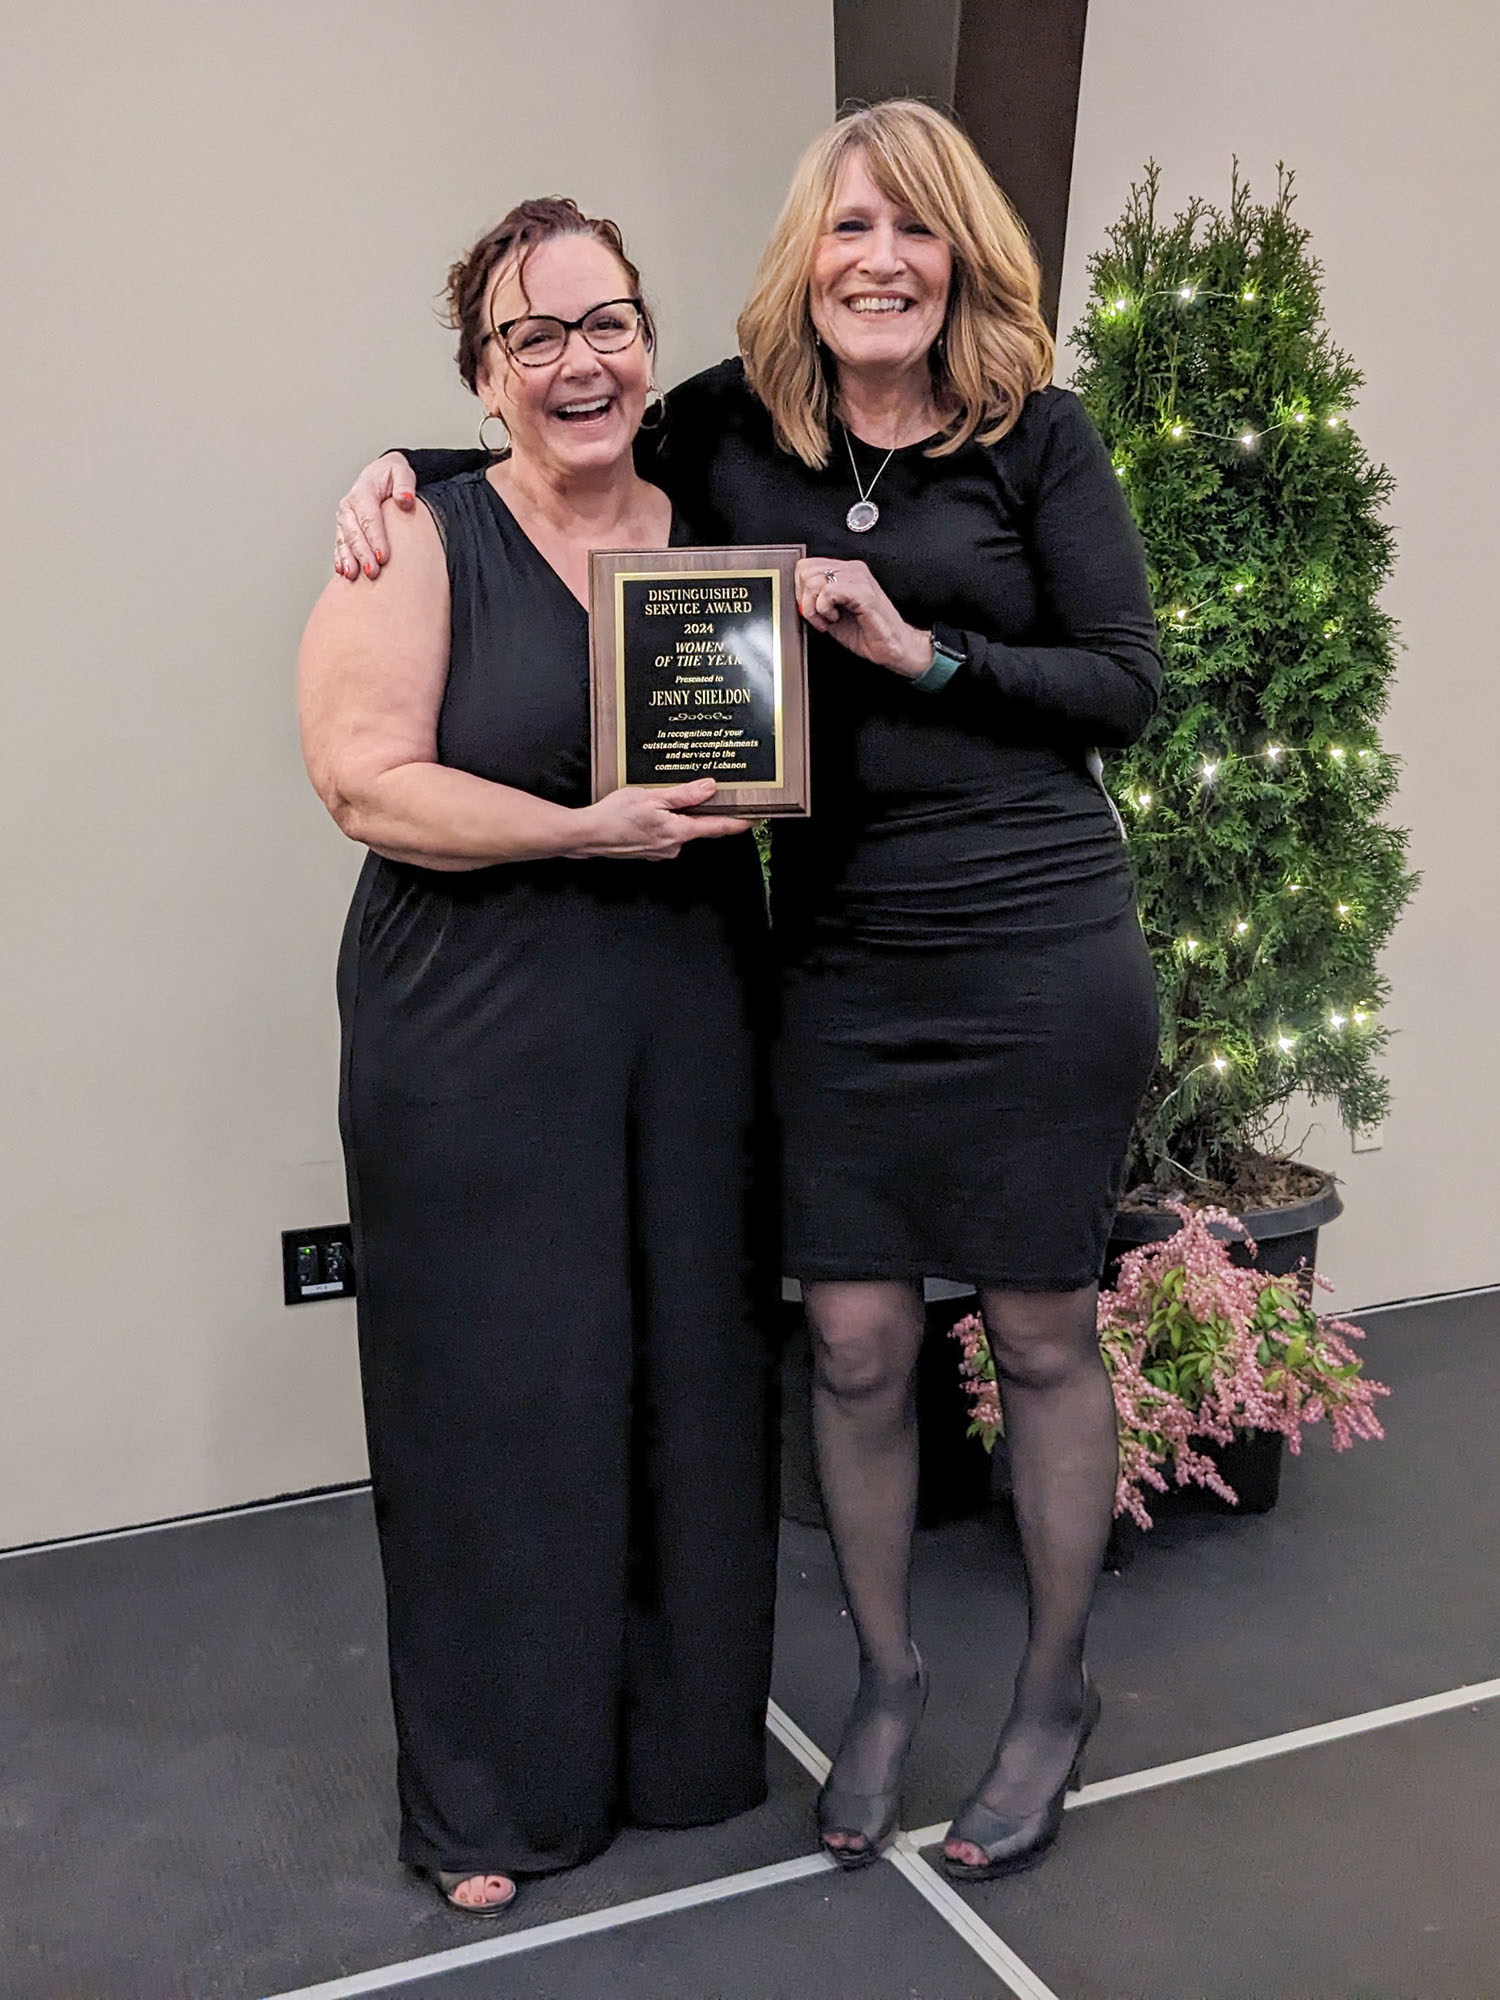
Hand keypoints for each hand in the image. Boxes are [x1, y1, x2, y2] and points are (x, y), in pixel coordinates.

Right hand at [335, 453, 417, 579]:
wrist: (380, 474)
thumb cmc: (392, 475)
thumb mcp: (402, 471)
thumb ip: (404, 483)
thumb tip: (405, 499)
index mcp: (363, 492)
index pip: (369, 518)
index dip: (375, 538)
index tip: (383, 557)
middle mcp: (349, 506)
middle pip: (354, 533)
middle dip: (362, 554)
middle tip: (372, 572)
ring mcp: (344, 519)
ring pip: (344, 541)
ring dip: (348, 559)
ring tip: (352, 575)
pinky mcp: (344, 529)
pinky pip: (340, 545)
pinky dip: (340, 558)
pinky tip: (343, 571)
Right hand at [569, 778, 752, 860]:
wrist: (587, 836)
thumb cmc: (614, 816)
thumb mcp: (651, 797)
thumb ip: (683, 794)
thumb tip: (709, 788)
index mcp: (678, 832)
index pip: (718, 828)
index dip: (740, 822)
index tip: (758, 817)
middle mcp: (673, 846)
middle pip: (700, 827)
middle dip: (704, 811)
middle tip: (708, 792)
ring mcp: (660, 851)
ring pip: (680, 829)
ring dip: (678, 814)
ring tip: (662, 797)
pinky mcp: (649, 850)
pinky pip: (665, 833)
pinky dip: (663, 821)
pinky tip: (648, 811)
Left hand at [794, 558, 932, 677]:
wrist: (892, 647)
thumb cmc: (867, 633)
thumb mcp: (832, 614)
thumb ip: (816, 601)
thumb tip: (797, 598)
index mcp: (845, 571)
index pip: (806, 566)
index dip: (800, 591)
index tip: (811, 610)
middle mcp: (852, 569)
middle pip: (805, 570)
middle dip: (805, 599)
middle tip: (819, 617)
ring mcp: (858, 578)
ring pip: (814, 580)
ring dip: (814, 607)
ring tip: (828, 620)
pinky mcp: (862, 591)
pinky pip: (827, 592)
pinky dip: (824, 610)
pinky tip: (835, 619)